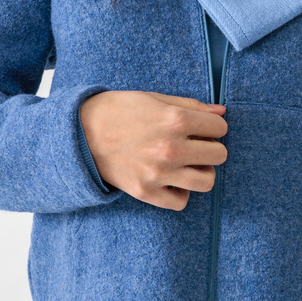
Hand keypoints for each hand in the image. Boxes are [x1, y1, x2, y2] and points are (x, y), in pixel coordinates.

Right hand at [80, 91, 227, 210]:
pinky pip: (182, 201)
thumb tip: (221, 112)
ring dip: (203, 171)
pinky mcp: (146, 192)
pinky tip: (173, 180)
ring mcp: (159, 173)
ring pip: (207, 181)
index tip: (202, 126)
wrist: (80, 133)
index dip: (213, 125)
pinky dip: (181, 192)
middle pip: (219, 155)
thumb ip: (190, 105)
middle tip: (196, 144)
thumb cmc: (119, 111)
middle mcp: (170, 148)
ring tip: (189, 164)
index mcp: (174, 119)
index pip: (220, 127)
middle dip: (211, 147)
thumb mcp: (154, 98)